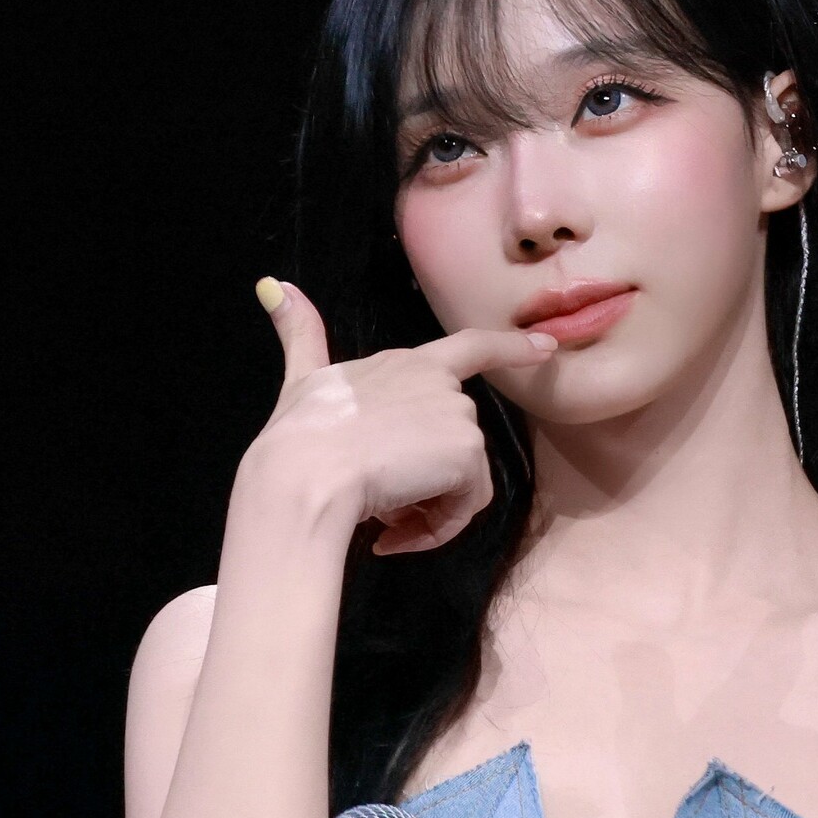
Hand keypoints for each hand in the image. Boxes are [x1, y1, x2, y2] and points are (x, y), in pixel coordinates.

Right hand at [247, 278, 557, 553]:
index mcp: (404, 363)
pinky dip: (435, 529)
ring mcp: (456, 414)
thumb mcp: (301, 380)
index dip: (509, 347)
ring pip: (460, 480)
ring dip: (425, 509)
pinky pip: (465, 505)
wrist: (305, 474)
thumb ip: (299, 334)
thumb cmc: (298, 435)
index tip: (546, 347)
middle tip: (381, 505)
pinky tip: (394, 532)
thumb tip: (271, 285)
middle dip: (424, 482)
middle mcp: (438, 381)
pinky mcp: (466, 451)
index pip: (468, 347)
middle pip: (454, 444)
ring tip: (382, 520)